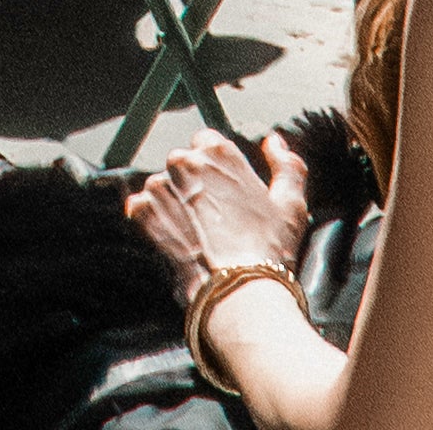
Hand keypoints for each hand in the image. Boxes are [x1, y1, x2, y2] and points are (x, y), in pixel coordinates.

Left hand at [123, 131, 309, 304]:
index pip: (206, 142)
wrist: (241, 292)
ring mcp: (161, 186)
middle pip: (183, 164)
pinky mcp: (144, 212)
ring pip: (162, 186)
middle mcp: (185, 161)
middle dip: (193, 185)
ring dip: (174, 204)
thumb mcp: (291, 204)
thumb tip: (273, 141)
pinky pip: (141, 207)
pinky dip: (153, 220)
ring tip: (197, 234)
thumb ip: (287, 164)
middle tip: (213, 219)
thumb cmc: (268, 250)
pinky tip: (176, 239)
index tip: (224, 194)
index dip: (216, 170)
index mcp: (218, 151)